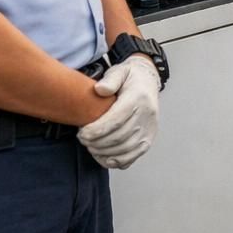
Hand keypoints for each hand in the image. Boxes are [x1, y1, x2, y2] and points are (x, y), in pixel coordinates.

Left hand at [78, 55, 160, 169]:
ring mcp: (150, 129)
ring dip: (105, 152)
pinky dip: (117, 161)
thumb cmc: (130, 78)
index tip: (82, 133)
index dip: (97, 130)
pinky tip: (104, 157)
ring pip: (126, 149)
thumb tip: (99, 89)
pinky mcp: (149, 139)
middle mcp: (147, 115)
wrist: (148, 82)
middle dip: (97, 142)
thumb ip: (110, 80)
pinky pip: (133, 156)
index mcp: (139, 98)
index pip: (116, 120)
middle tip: (83, 139)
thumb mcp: (119, 71)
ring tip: (91, 147)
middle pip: (119, 137)